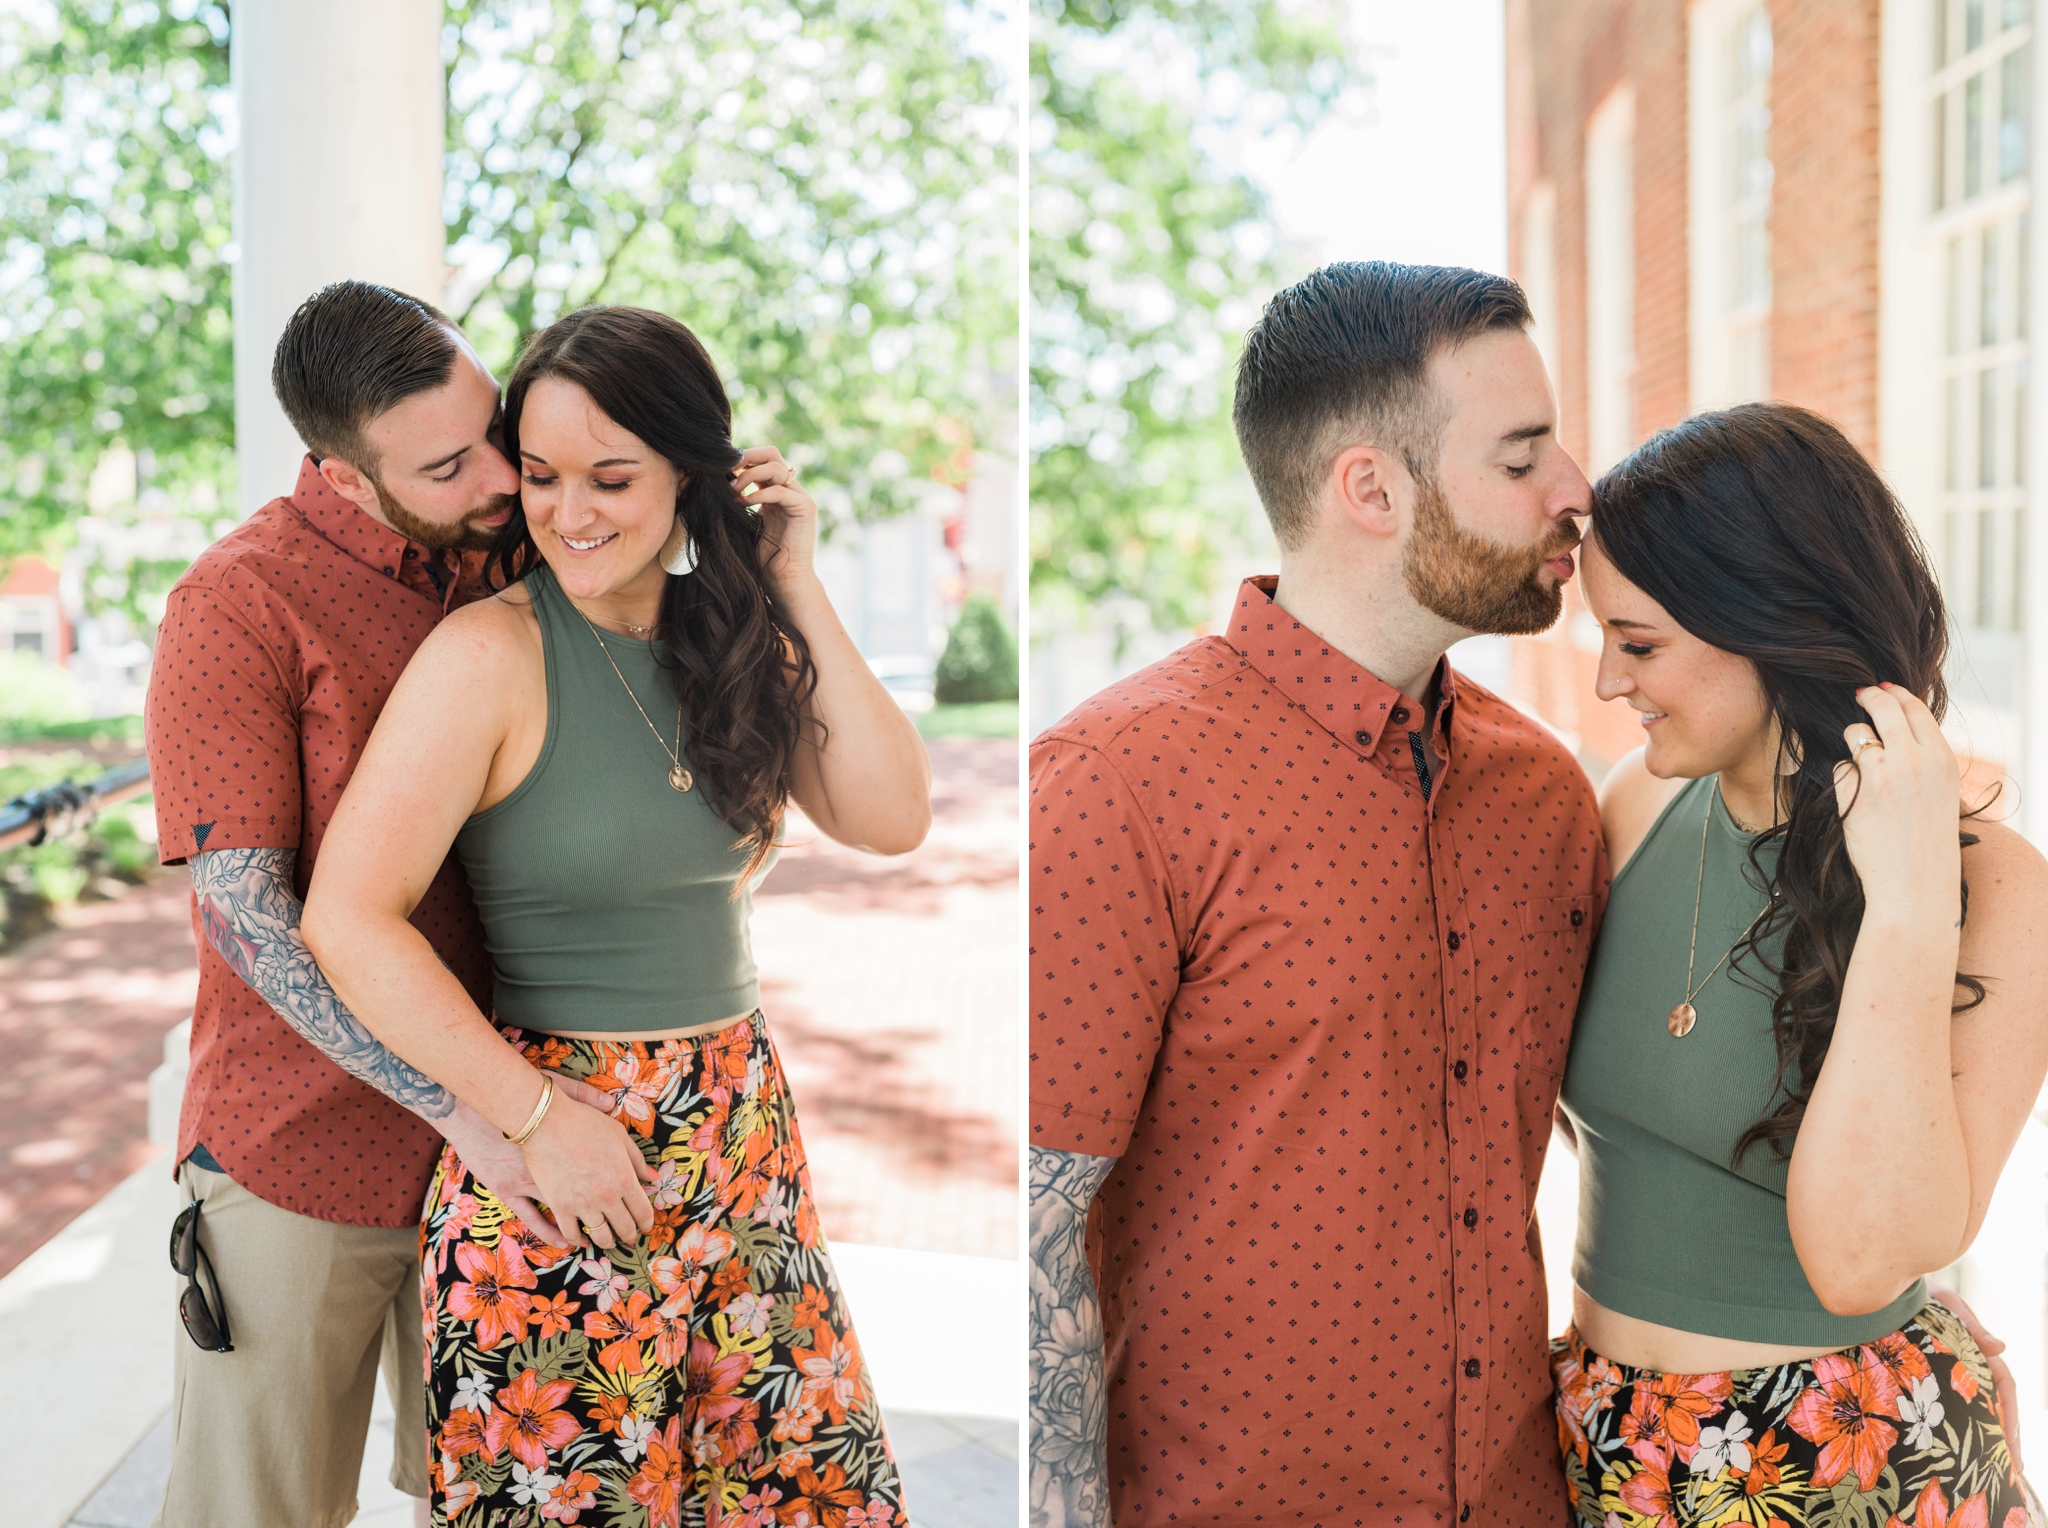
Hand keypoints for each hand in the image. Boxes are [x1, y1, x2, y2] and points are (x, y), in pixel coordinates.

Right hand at [519, 1081, 657, 1251]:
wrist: (546, 1122)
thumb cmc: (585, 1123)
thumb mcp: (619, 1135)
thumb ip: (637, 1160)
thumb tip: (651, 1178)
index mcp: (624, 1178)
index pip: (642, 1211)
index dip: (646, 1222)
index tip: (645, 1225)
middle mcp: (606, 1196)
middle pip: (624, 1227)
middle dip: (629, 1234)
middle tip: (629, 1236)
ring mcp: (582, 1204)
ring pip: (600, 1236)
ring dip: (607, 1241)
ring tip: (608, 1240)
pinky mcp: (559, 1207)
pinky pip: (571, 1233)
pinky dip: (577, 1240)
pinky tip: (581, 1239)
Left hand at [732, 444, 816, 589]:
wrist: (784, 581)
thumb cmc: (762, 558)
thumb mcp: (744, 522)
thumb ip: (738, 500)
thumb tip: (713, 481)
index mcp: (776, 491)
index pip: (761, 460)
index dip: (741, 459)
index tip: (720, 469)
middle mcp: (791, 490)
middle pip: (771, 454)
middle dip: (746, 457)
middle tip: (726, 469)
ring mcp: (801, 497)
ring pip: (775, 467)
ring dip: (749, 476)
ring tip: (732, 492)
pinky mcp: (806, 508)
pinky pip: (780, 490)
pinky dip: (758, 494)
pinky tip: (743, 504)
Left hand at [1833, 684, 1961, 924]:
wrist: (1916, 883)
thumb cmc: (1928, 841)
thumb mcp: (1941, 792)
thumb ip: (1924, 759)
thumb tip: (1897, 727)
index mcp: (1942, 759)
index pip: (1915, 709)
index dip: (1896, 694)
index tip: (1883, 689)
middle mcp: (1913, 760)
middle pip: (1882, 707)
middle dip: (1868, 697)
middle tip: (1859, 695)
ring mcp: (1881, 774)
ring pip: (1856, 735)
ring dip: (1855, 747)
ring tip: (1868, 776)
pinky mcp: (1854, 791)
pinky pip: (1840, 768)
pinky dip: (1844, 781)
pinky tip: (1858, 803)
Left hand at [1928, 1284, 2023, 1474]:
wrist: (1890, 1289)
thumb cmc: (1921, 1293)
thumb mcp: (1946, 1304)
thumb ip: (1969, 1324)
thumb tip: (2000, 1348)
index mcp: (1978, 1349)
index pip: (2003, 1385)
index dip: (2011, 1416)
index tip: (2012, 1444)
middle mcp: (1970, 1364)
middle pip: (1996, 1404)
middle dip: (2006, 1437)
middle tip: (2012, 1469)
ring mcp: (1952, 1371)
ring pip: (1977, 1407)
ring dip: (1988, 1436)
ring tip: (1996, 1468)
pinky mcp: (1932, 1376)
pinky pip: (1951, 1404)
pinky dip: (1961, 1425)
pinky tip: (1960, 1448)